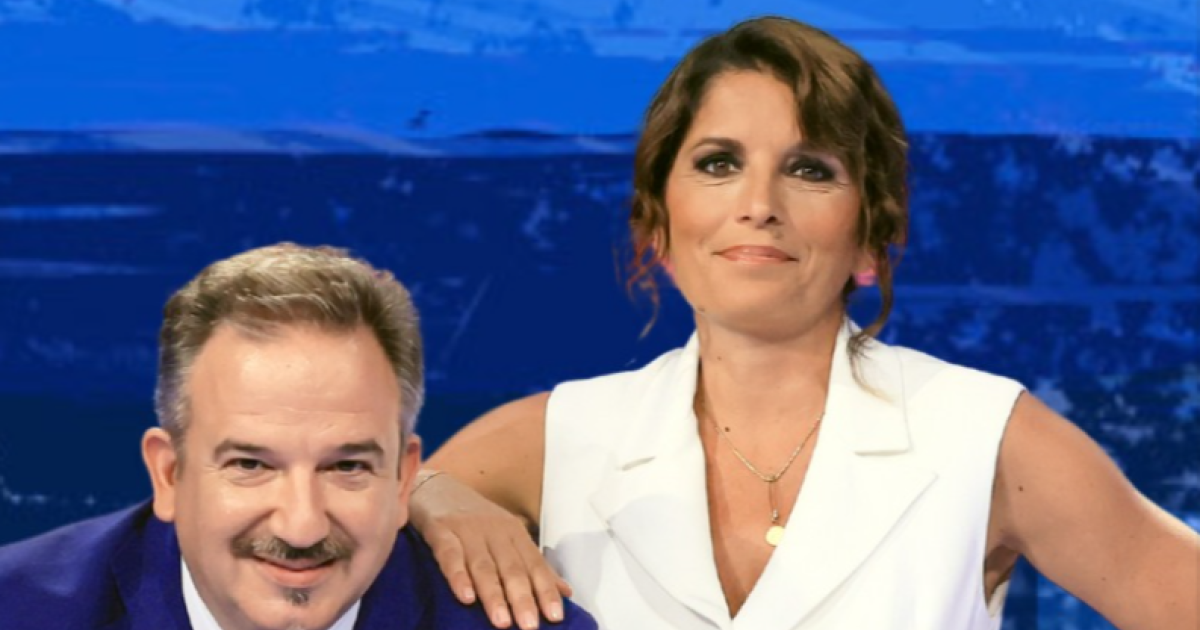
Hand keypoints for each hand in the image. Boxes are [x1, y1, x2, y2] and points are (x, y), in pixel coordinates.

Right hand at [409, 471, 572, 628]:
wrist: (434, 486)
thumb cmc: (474, 517)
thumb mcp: (507, 535)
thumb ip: (533, 564)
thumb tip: (565, 591)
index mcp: (513, 532)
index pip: (534, 565)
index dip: (546, 591)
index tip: (556, 617)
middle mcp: (494, 530)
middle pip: (511, 568)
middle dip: (522, 598)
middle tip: (530, 625)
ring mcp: (467, 530)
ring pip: (483, 566)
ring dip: (494, 595)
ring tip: (502, 621)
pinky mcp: (440, 530)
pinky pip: (450, 555)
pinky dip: (458, 576)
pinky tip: (465, 597)